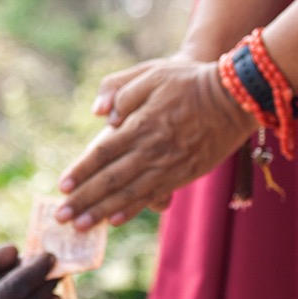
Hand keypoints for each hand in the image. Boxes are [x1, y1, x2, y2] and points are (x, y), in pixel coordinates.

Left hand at [57, 54, 251, 227]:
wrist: (235, 96)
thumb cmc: (189, 80)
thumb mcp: (151, 72)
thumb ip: (121, 91)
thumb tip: (102, 115)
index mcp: (140, 124)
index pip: (102, 153)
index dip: (81, 171)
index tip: (62, 186)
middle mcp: (152, 149)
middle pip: (111, 179)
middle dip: (84, 200)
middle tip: (61, 217)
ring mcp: (169, 165)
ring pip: (129, 193)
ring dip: (103, 211)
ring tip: (81, 225)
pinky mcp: (185, 173)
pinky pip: (154, 195)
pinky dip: (133, 209)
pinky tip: (116, 220)